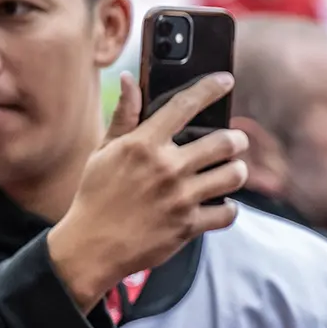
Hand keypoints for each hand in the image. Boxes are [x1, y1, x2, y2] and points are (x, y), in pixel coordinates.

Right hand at [47, 73, 248, 311]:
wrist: (89, 248)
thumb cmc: (96, 197)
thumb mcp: (104, 152)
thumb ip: (124, 116)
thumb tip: (129, 79)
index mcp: (143, 145)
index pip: (184, 106)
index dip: (210, 88)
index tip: (225, 81)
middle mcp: (166, 168)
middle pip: (225, 141)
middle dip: (236, 140)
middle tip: (233, 143)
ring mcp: (180, 198)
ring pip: (234, 174)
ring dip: (237, 171)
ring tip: (229, 171)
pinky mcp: (188, 226)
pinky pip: (228, 212)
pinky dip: (229, 208)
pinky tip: (219, 204)